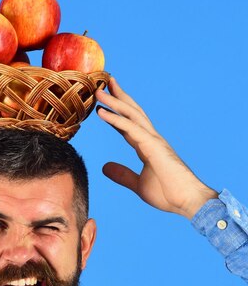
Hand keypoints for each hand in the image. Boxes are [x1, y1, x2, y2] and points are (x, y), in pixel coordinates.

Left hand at [95, 78, 217, 218]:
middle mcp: (151, 139)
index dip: (116, 114)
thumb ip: (123, 175)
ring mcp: (153, 140)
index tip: (103, 104)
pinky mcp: (153, 146)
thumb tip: (105, 168)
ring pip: (131, 115)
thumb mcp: (138, 184)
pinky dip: (116, 119)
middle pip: (132, 112)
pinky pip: (131, 128)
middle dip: (118, 97)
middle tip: (102, 84)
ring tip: (98, 91)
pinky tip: (102, 112)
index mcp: (148, 146)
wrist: (188, 202)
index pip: (128, 126)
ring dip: (113, 102)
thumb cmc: (169, 194)